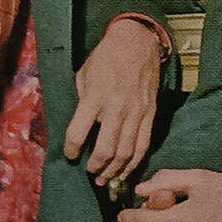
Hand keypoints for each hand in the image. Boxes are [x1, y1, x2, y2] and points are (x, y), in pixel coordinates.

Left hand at [69, 17, 164, 181]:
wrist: (139, 43)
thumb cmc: (106, 57)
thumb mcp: (84, 74)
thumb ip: (82, 101)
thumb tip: (81, 126)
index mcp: (94, 96)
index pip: (78, 133)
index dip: (72, 150)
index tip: (71, 155)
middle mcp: (116, 107)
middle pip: (105, 149)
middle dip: (95, 167)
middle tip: (90, 173)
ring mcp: (136, 112)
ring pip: (126, 152)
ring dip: (114, 170)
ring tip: (105, 178)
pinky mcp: (150, 114)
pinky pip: (144, 145)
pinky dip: (135, 163)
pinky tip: (126, 171)